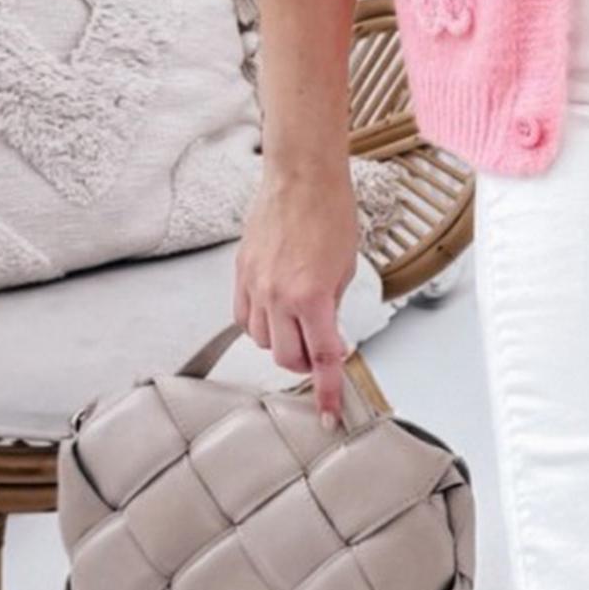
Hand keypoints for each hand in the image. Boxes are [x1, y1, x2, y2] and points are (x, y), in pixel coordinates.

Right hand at [234, 165, 360, 426]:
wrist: (302, 175)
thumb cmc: (331, 210)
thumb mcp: (347, 265)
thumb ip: (333, 304)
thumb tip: (326, 330)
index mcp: (312, 296)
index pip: (322, 357)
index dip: (327, 390)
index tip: (329, 414)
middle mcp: (279, 296)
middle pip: (287, 357)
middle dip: (306, 362)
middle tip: (321, 351)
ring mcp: (255, 286)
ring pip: (262, 340)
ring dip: (283, 341)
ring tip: (300, 322)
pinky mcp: (241, 273)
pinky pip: (244, 317)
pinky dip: (260, 323)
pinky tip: (275, 311)